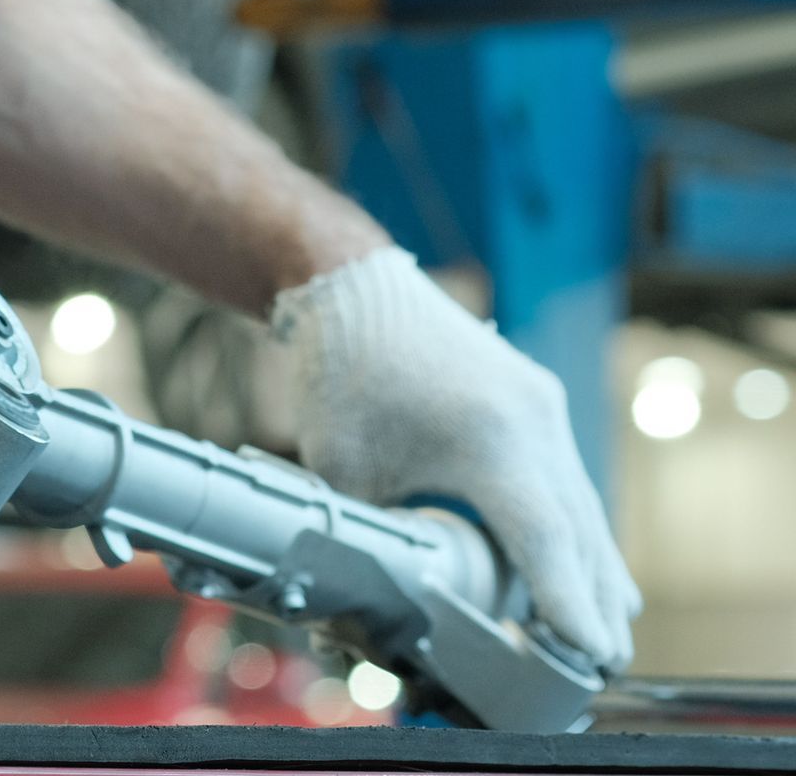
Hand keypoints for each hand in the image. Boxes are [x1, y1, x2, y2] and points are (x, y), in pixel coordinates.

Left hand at [272, 247, 640, 670]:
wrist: (352, 289)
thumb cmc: (342, 377)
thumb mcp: (345, 471)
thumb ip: (371, 535)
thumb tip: (378, 597)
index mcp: (488, 438)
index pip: (542, 537)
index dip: (566, 600)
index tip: (589, 650)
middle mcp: (531, 419)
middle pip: (577, 527)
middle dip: (592, 597)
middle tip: (606, 659)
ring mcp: (540, 403)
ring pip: (578, 499)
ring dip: (591, 562)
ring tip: (606, 624)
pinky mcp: (534, 397)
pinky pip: (563, 471)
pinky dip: (572, 520)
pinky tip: (578, 559)